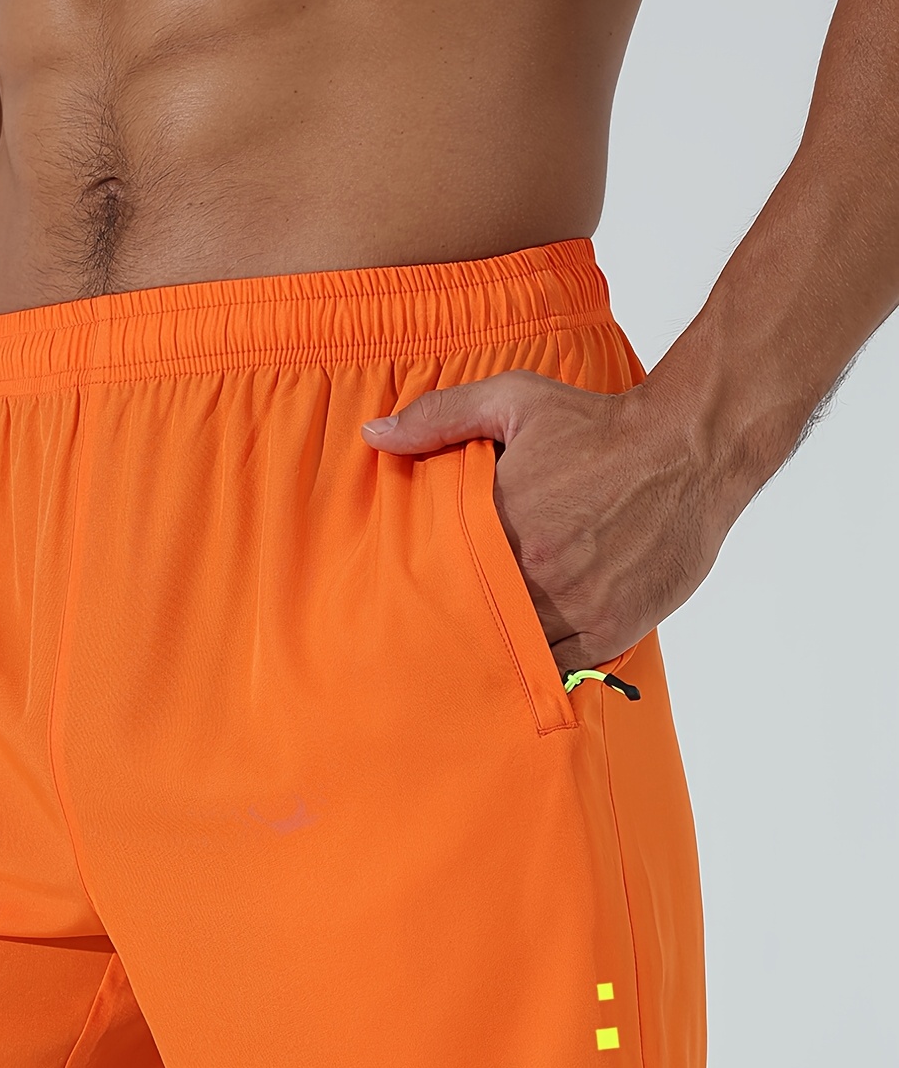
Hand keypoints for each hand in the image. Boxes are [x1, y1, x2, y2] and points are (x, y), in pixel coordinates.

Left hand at [361, 371, 746, 671]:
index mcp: (502, 523)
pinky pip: (563, 667)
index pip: (442, 578)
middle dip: (457, 628)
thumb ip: (441, 417)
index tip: (411, 602)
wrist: (691, 446)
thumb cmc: (600, 425)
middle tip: (434, 642)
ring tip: (479, 653)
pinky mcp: (611, 629)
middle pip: (476, 621)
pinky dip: (543, 665)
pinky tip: (528, 660)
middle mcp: (536, 572)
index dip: (426, 593)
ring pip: (516, 650)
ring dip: (499, 650)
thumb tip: (376, 434)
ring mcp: (576, 606)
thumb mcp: (516, 401)